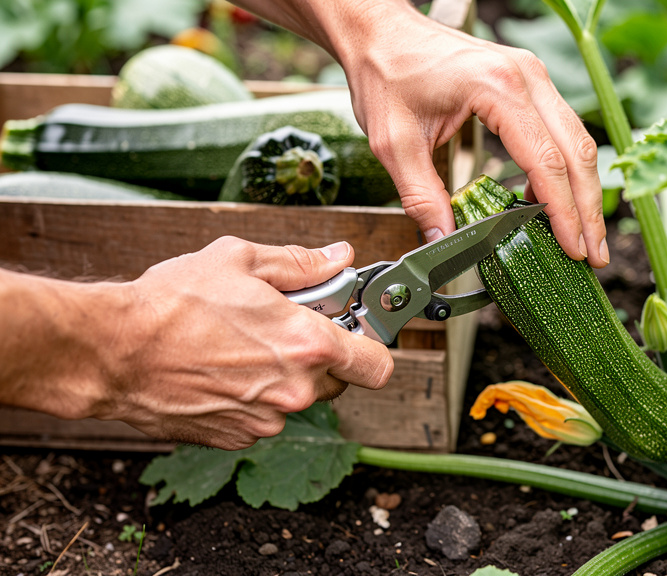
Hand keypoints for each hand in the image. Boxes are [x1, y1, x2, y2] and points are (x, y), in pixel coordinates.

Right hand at [99, 237, 393, 449]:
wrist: (112, 351)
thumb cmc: (171, 304)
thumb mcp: (241, 260)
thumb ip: (302, 263)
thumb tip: (339, 258)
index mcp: (308, 345)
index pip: (378, 364)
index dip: (372, 346)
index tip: (355, 331)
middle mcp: (295, 391)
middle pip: (337, 380)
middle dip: (320, 355)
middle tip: (284, 327)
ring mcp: (266, 420)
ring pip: (297, 399)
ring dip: (283, 377)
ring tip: (240, 346)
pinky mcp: (237, 438)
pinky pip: (262, 416)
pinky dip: (251, 397)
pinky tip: (220, 369)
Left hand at [227, 0, 608, 266]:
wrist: (382, 31)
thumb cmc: (387, 73)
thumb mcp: (394, 144)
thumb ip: (421, 197)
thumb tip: (444, 243)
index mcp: (497, 87)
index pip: (546, 160)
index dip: (563, 212)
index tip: (573, 248)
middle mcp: (527, 76)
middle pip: (576, 152)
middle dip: (588, 210)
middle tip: (594, 256)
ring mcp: (533, 75)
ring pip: (577, 140)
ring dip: (584, 192)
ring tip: (586, 237)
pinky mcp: (530, 82)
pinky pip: (561, 130)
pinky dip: (566, 169)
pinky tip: (556, 204)